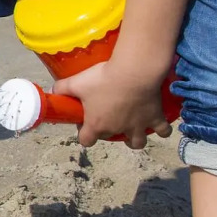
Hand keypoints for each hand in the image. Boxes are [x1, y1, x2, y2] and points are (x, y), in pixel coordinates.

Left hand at [52, 58, 172, 148]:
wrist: (133, 73)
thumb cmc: (103, 79)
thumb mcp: (76, 82)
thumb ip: (62, 88)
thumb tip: (53, 90)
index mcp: (97, 125)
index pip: (86, 141)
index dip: (84, 133)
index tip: (85, 121)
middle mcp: (117, 129)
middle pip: (109, 138)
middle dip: (106, 130)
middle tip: (106, 114)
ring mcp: (138, 126)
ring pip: (137, 143)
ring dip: (133, 138)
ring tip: (131, 128)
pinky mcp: (155, 118)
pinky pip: (163, 131)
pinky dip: (161, 129)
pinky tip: (158, 123)